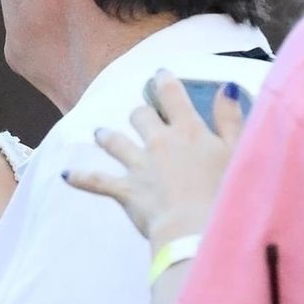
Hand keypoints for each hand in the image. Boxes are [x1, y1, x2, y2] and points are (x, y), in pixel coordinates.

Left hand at [63, 70, 247, 244]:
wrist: (197, 229)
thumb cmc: (224, 192)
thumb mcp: (237, 151)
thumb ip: (230, 118)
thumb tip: (226, 88)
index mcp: (188, 130)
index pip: (173, 96)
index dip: (165, 82)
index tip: (159, 74)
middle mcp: (160, 141)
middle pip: (140, 116)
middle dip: (139, 114)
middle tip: (138, 115)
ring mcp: (139, 165)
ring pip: (115, 141)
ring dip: (107, 136)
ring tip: (101, 133)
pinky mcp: (125, 190)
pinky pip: (96, 181)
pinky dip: (80, 178)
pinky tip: (66, 175)